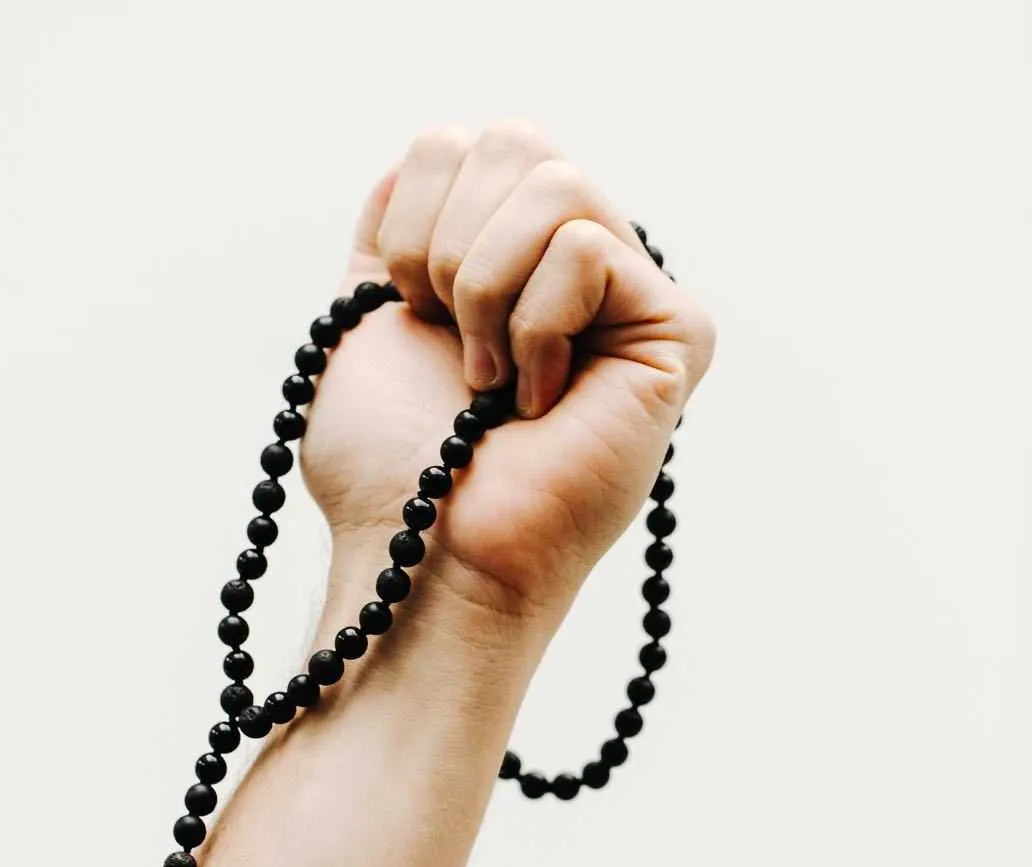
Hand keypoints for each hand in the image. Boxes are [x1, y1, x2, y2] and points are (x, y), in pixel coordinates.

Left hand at [300, 121, 715, 627]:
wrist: (419, 552)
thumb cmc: (387, 466)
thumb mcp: (364, 317)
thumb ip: (397, 224)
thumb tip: (440, 149)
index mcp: (503, 258)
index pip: (458, 144)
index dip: (409, 223)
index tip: (410, 317)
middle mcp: (571, 268)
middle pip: (516, 140)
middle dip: (447, 245)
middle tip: (450, 341)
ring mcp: (627, 298)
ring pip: (555, 182)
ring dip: (486, 288)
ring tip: (488, 379)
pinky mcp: (675, 331)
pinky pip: (587, 248)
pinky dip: (533, 329)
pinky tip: (535, 401)